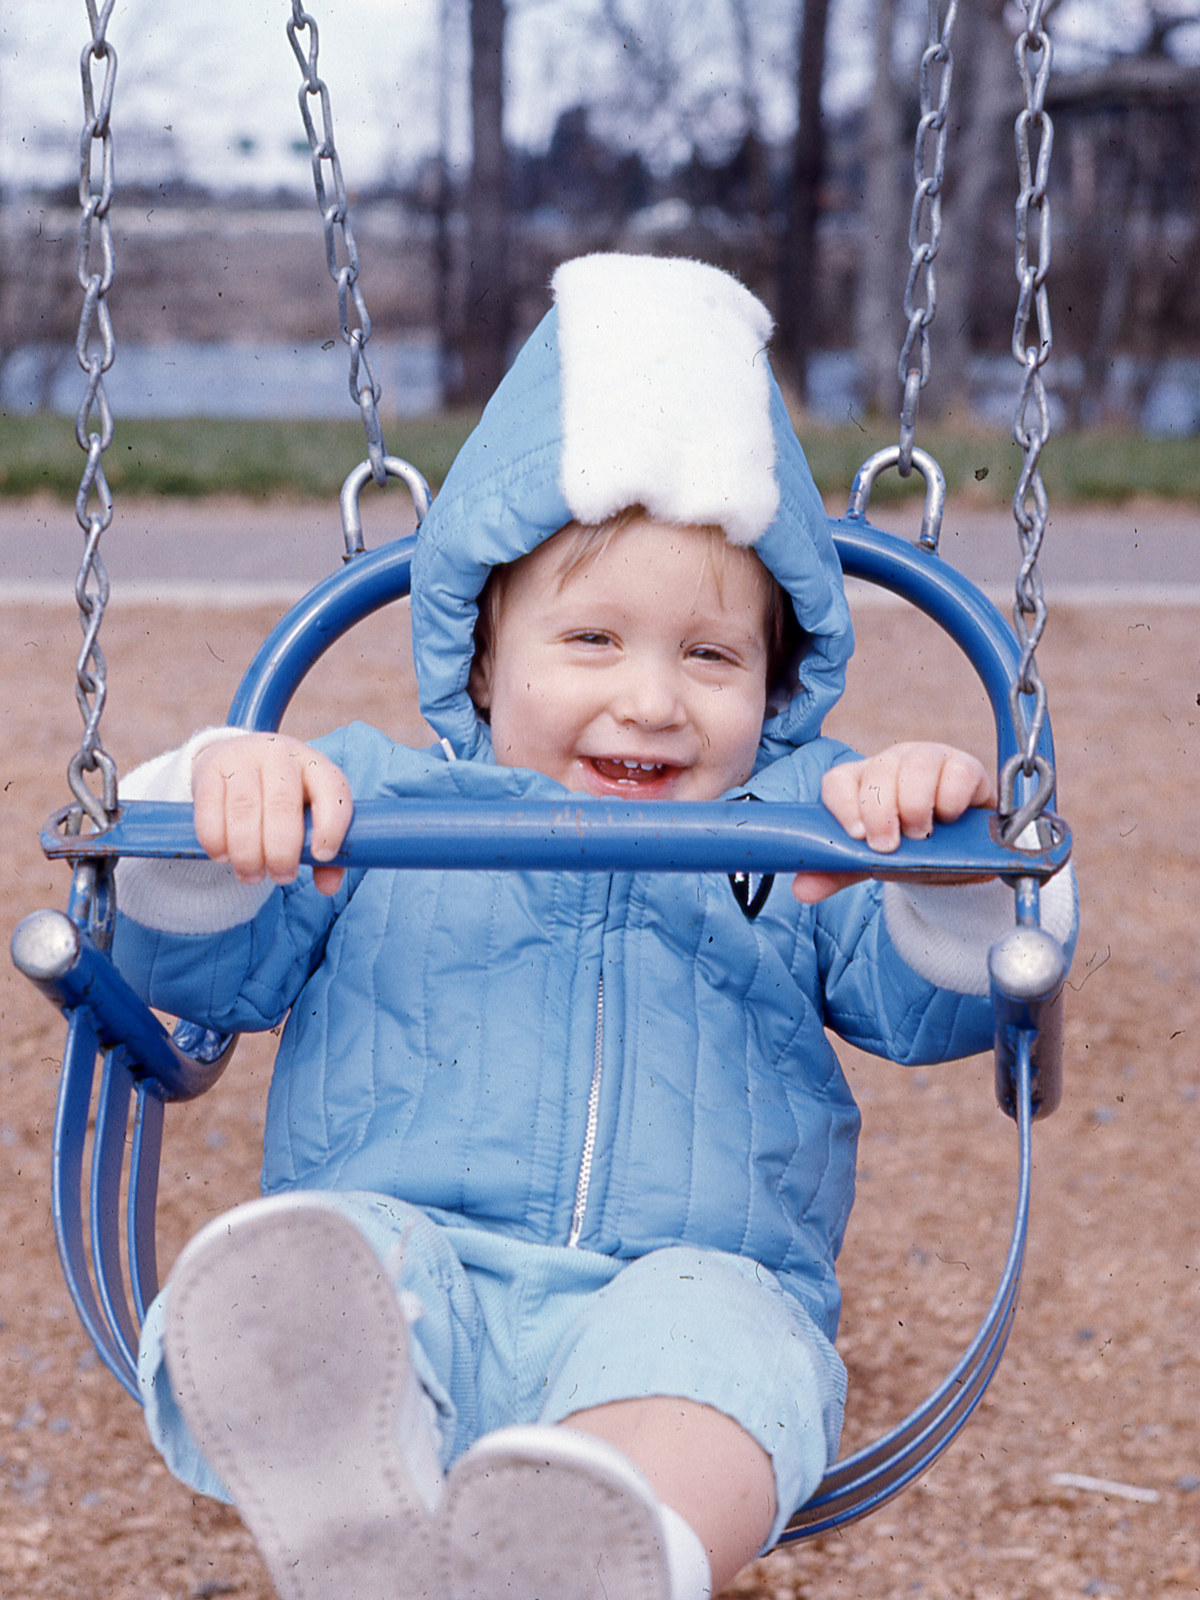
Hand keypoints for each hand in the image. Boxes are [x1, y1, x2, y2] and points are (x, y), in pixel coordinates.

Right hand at [192, 733, 353, 895]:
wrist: (236, 757)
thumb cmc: (284, 795)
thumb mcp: (308, 813)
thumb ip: (324, 850)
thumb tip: (328, 887)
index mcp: (315, 766)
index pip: (332, 791)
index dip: (331, 826)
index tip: (321, 856)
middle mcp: (281, 756)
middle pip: (282, 805)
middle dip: (281, 852)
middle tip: (280, 876)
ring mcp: (243, 758)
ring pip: (244, 809)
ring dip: (247, 853)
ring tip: (251, 875)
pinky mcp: (210, 769)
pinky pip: (210, 808)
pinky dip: (216, 840)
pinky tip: (223, 857)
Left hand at [791, 742, 995, 903]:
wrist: (952, 856)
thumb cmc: (903, 849)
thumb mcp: (868, 862)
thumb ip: (836, 871)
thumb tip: (802, 891)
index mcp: (859, 782)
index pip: (838, 781)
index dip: (844, 806)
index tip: (857, 836)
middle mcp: (890, 764)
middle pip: (878, 771)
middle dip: (881, 813)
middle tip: (890, 845)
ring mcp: (928, 760)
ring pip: (917, 765)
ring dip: (916, 805)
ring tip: (921, 835)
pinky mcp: (964, 768)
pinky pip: (958, 773)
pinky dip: (951, 799)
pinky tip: (949, 819)